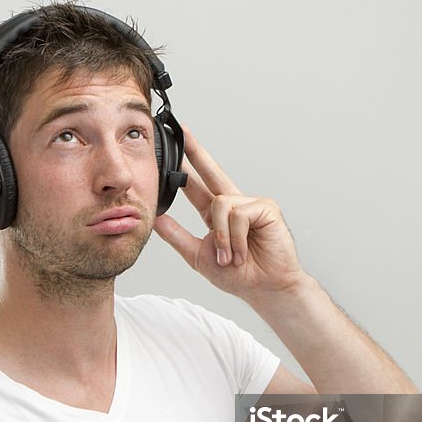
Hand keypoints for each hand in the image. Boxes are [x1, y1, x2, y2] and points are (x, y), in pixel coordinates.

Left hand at [153, 128, 308, 303]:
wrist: (265, 289)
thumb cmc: (240, 275)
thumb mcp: (198, 255)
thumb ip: (177, 236)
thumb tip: (156, 218)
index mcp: (217, 215)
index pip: (196, 185)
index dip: (186, 166)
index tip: (173, 146)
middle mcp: (234, 204)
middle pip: (212, 172)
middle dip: (196, 152)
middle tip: (181, 132)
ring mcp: (251, 204)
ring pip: (221, 204)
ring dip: (223, 238)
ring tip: (231, 257)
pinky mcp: (266, 208)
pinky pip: (238, 214)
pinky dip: (236, 237)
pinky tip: (242, 252)